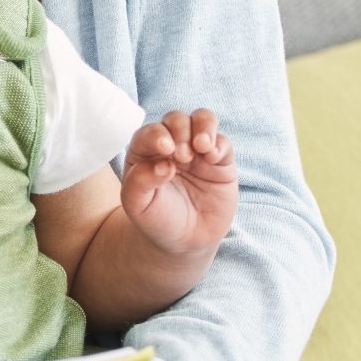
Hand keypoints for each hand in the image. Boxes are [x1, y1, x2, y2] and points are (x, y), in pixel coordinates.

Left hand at [121, 109, 236, 256]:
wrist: (185, 240)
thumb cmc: (156, 218)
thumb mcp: (137, 205)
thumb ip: (139, 182)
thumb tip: (162, 164)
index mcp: (145, 151)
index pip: (149, 132)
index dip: (157, 135)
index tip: (166, 150)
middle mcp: (172, 145)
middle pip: (176, 119)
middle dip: (180, 130)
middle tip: (183, 156)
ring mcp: (197, 151)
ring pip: (202, 119)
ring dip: (204, 126)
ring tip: (202, 146)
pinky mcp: (221, 161)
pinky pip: (223, 142)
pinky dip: (220, 144)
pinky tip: (213, 157)